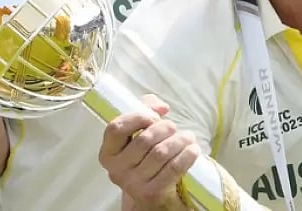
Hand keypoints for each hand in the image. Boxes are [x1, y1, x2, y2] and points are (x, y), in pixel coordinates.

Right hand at [100, 94, 197, 209]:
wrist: (152, 193)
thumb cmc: (146, 157)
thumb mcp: (138, 133)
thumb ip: (145, 110)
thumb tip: (161, 107)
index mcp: (109, 152)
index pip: (116, 128)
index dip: (138, 117)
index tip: (154, 117)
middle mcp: (117, 169)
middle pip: (145, 139)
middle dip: (166, 128)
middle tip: (174, 128)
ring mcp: (133, 183)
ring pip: (161, 152)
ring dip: (180, 140)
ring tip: (188, 138)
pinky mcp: (152, 193)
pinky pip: (173, 168)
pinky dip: (187, 155)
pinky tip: (193, 150)